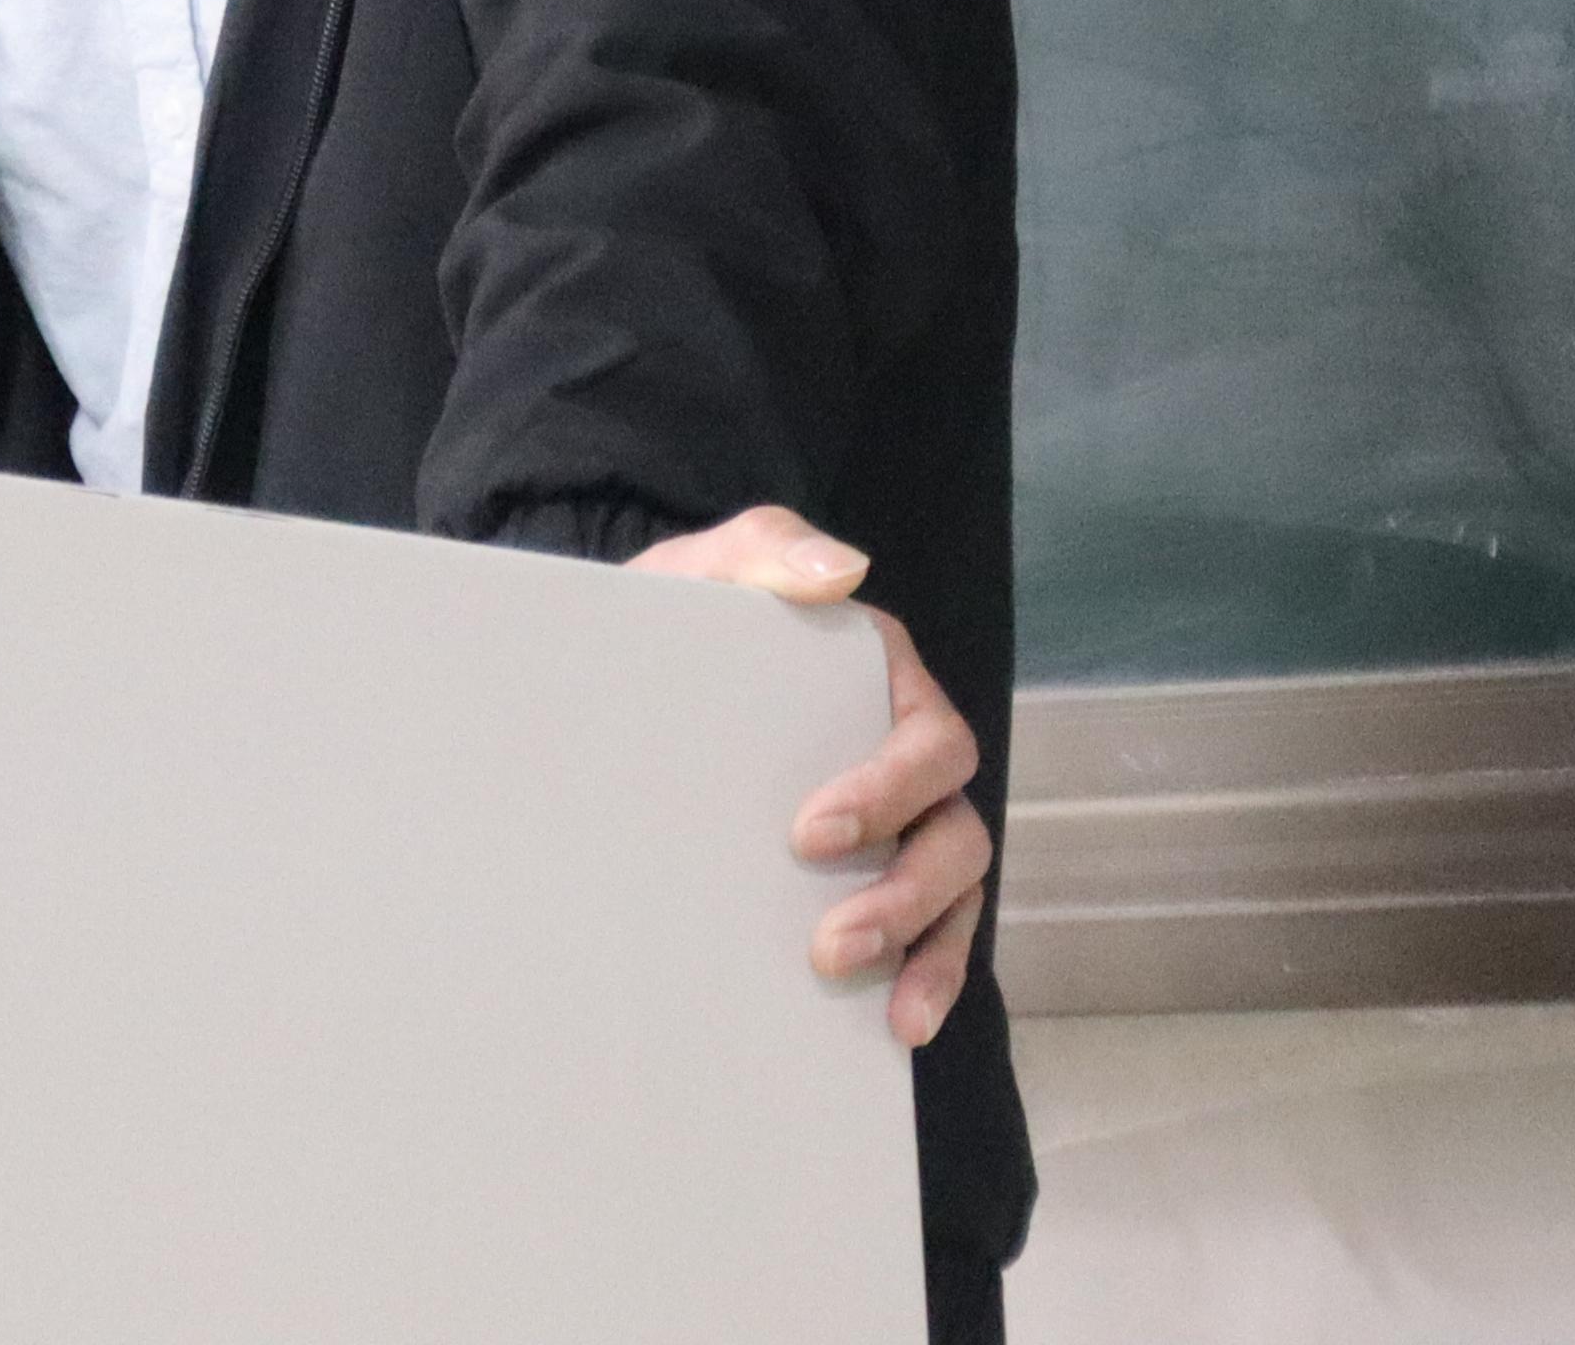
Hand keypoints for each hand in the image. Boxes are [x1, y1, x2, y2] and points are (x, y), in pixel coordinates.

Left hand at [630, 503, 991, 1047]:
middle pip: (953, 832)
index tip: (810, 834)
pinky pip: (929, 936)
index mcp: (883, 685)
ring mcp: (896, 828)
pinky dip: (926, 977)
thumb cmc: (677, 626)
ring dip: (924, 949)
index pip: (926, 740)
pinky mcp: (870, 880)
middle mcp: (903, 759)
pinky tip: (894, 1024)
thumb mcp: (703, 574)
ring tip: (881, 1004)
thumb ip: (766, 550)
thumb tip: (844, 570)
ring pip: (953, 892)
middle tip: (831, 944)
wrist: (621, 688)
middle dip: (905, 893)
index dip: (889, 791)